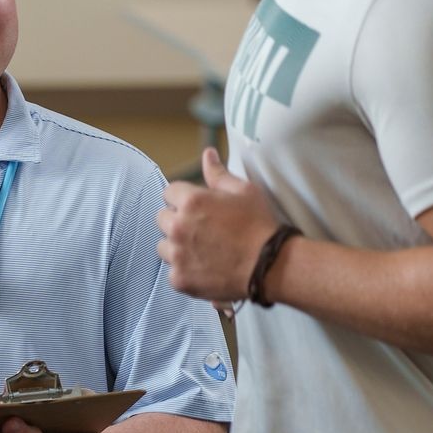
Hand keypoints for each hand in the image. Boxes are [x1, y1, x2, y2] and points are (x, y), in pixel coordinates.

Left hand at [157, 147, 279, 301]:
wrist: (270, 265)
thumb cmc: (259, 226)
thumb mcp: (243, 191)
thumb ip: (218, 173)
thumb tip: (208, 154)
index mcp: (191, 201)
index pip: (170, 192)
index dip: (184, 199)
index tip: (197, 208)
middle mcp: (178, 226)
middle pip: (162, 218)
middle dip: (178, 221)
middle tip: (202, 230)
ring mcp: (177, 254)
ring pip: (164, 246)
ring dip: (177, 246)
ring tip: (203, 250)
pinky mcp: (180, 279)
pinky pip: (172, 271)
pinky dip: (185, 270)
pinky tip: (204, 268)